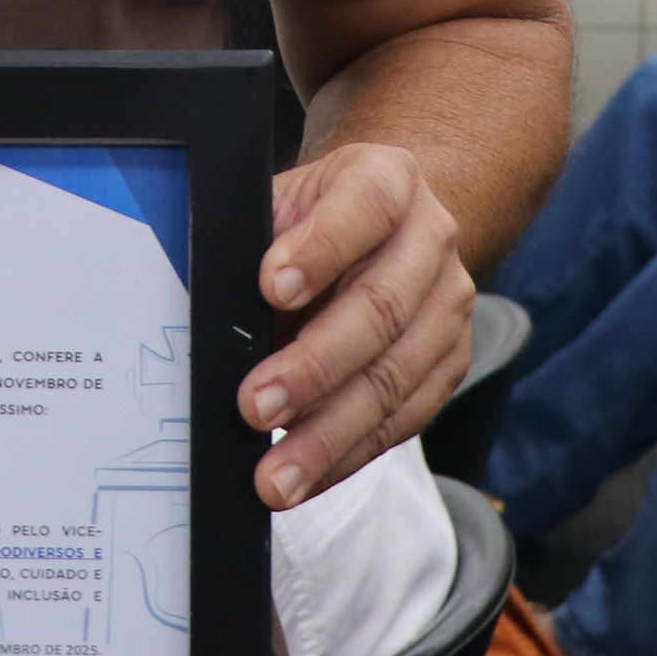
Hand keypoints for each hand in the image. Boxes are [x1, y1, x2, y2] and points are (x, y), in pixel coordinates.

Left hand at [239, 143, 473, 511]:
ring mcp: (448, 305)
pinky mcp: (449, 363)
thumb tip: (207, 310)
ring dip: (329, 433)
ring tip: (276, 474)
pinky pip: (403, 419)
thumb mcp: (278, 204)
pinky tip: (307, 475)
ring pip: (395, 376)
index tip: (270, 288)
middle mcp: (430, 239)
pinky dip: (349, 453)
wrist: (379, 226)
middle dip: (314, 366)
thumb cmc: (309, 219)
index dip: (319, 249)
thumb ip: (250, 243)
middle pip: (381, 307)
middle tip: (255, 405)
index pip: (362, 208)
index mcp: (386, 180)